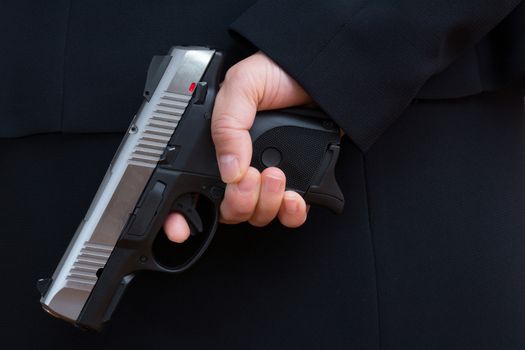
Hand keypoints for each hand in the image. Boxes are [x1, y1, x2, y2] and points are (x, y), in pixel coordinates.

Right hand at [164, 52, 312, 242]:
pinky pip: (289, 215)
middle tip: (249, 178)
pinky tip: (293, 196)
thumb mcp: (243, 85)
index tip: (181, 228)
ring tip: (276, 174)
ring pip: (257, 215)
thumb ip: (227, 124)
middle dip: (237, 203)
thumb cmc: (280, 72)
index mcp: (219, 146)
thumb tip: (227, 169)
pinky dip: (291, 213)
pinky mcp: (298, 182)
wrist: (323, 73)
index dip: (181, 214)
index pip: (191, 188)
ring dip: (265, 203)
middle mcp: (240, 166)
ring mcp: (268, 178)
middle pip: (227, 210)